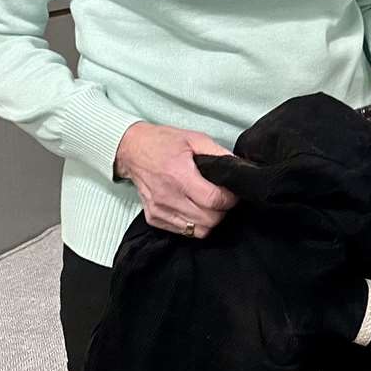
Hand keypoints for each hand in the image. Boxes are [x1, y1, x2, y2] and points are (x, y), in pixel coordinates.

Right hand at [114, 122, 238, 238]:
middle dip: (222, 211)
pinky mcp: (153, 218)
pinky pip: (183, 231)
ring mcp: (159, 210)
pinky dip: (194, 224)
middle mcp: (168, 196)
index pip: (214, 200)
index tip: (232, 193)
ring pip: (197, 231)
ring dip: (209, 220)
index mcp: (180, 175)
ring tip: (209, 205)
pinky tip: (194, 209)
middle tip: (222, 198)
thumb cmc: (163, 143)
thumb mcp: (194, 139)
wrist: (132, 150)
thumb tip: (238, 166)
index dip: (230, 199)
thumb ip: (218, 152)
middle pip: (209, 220)